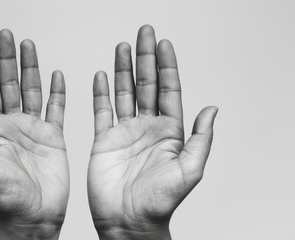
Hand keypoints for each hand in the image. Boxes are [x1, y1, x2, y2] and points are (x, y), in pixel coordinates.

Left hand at [0, 29, 68, 239]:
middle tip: (8, 37)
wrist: (35, 214)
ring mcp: (34, 129)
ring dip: (31, 69)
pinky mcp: (54, 136)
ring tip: (29, 47)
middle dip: (8, 60)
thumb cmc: (7, 197)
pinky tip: (56, 76)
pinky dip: (58, 92)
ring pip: (32, 91)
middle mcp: (13, 125)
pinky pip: (56, 109)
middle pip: (10, 84)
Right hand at [88, 25, 217, 238]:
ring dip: (123, 69)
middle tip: (143, 34)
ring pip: (124, 93)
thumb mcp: (189, 170)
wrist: (128, 221)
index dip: (167, 67)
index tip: (163, 44)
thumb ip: (201, 139)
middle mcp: (147, 128)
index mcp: (170, 132)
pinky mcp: (104, 140)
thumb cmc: (159, 202)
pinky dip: (101, 92)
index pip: (169, 91)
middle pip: (146, 85)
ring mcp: (125, 132)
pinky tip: (102, 76)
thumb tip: (211, 109)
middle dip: (145, 58)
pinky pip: (102, 111)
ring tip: (122, 47)